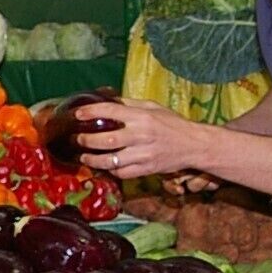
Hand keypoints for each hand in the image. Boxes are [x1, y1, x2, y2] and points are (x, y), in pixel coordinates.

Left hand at [75, 98, 210, 180]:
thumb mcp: (153, 107)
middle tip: (77, 139)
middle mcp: (141, 135)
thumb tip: (108, 99)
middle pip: (106, 140)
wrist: (194, 145)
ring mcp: (143, 154)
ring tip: (84, 157)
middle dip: (87, 140)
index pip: (110, 111)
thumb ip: (130, 104)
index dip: (91, 112)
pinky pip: (123, 172)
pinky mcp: (147, 169)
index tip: (78, 114)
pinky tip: (104, 166)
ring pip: (111, 160)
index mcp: (142, 116)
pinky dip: (111, 170)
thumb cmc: (173, 124)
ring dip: (93, 160)